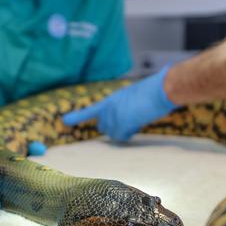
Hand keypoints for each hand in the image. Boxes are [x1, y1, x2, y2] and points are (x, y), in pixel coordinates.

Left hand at [63, 65, 177, 141]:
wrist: (161, 89)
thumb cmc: (153, 92)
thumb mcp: (133, 99)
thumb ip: (124, 109)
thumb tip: (124, 122)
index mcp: (111, 100)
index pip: (91, 110)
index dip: (77, 117)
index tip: (65, 120)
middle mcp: (109, 107)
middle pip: (104, 127)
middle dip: (114, 128)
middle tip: (130, 120)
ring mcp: (114, 115)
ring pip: (113, 133)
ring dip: (124, 130)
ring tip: (138, 118)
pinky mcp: (120, 122)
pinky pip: (121, 136)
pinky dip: (130, 133)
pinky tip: (138, 122)